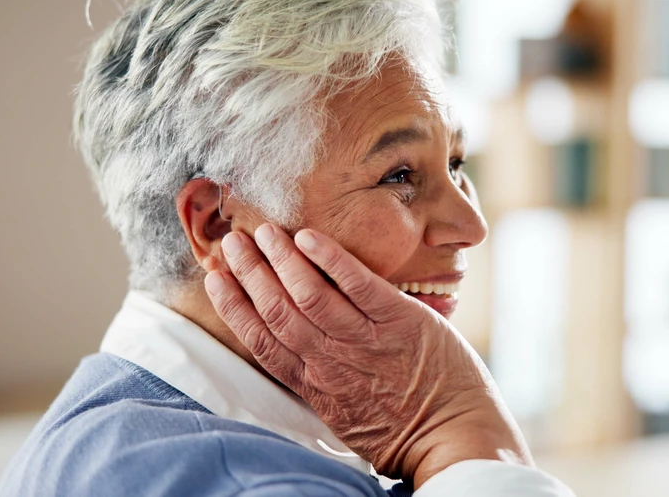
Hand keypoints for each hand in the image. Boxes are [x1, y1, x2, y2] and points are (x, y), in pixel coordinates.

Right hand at [203, 224, 530, 486]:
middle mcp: (330, 361)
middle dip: (249, 273)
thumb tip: (296, 353)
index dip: (234, 306)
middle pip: (277, 311)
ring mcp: (364, 339)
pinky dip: (330, 258)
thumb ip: (318, 382)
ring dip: (280, 259)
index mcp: (314, 385)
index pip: (261, 340)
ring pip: (309, 294)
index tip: (215, 277)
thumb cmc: (401, 431)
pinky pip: (357, 283)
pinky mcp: (398, 320)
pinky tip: (308, 236)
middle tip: (232, 241)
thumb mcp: (344, 415)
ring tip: (263, 231)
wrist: (454, 437)